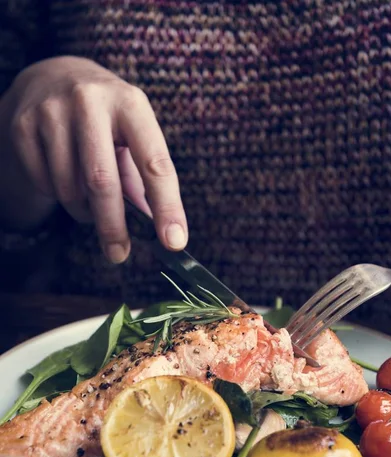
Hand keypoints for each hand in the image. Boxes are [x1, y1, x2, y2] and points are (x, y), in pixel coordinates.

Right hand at [0, 56, 187, 261]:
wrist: (54, 77)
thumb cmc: (107, 119)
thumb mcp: (134, 134)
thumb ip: (146, 179)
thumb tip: (163, 231)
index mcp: (131, 104)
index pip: (155, 163)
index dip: (167, 206)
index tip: (174, 241)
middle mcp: (91, 101)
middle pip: (102, 181)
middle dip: (113, 226)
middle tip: (119, 254)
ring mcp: (52, 111)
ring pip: (69, 188)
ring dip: (84, 210)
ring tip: (91, 202)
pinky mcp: (24, 125)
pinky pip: (45, 184)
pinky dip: (59, 196)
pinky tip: (65, 178)